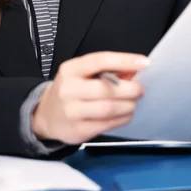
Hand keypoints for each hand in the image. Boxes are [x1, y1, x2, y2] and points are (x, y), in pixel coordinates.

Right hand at [31, 51, 148, 144]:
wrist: (47, 114)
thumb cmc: (70, 90)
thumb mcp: (82, 73)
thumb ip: (107, 70)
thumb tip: (135, 67)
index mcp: (70, 69)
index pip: (99, 60)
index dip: (124, 60)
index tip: (144, 62)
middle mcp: (68, 89)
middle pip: (105, 88)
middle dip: (129, 89)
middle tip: (139, 89)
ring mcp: (72, 111)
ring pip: (108, 108)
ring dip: (128, 105)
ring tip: (133, 103)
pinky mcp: (78, 130)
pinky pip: (107, 124)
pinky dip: (122, 118)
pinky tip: (125, 114)